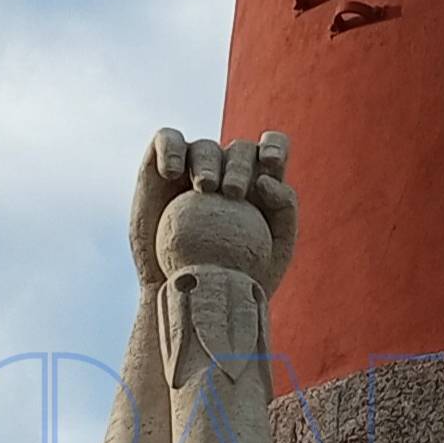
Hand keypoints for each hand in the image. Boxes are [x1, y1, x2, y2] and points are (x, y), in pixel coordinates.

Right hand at [133, 129, 296, 291]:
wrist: (187, 300)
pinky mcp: (159, 167)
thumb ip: (284, 209)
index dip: (274, 145)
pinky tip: (172, 172)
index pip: (272, 148)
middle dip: (240, 165)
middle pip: (239, 149)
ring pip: (204, 146)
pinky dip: (170, 149)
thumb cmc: (237, 281)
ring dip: (207, 161)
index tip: (270, 164)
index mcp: (259, 184)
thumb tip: (266, 177)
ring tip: (204, 187)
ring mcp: (192, 167)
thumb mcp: (276, 253)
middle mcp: (226, 170)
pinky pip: (166, 142)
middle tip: (232, 192)